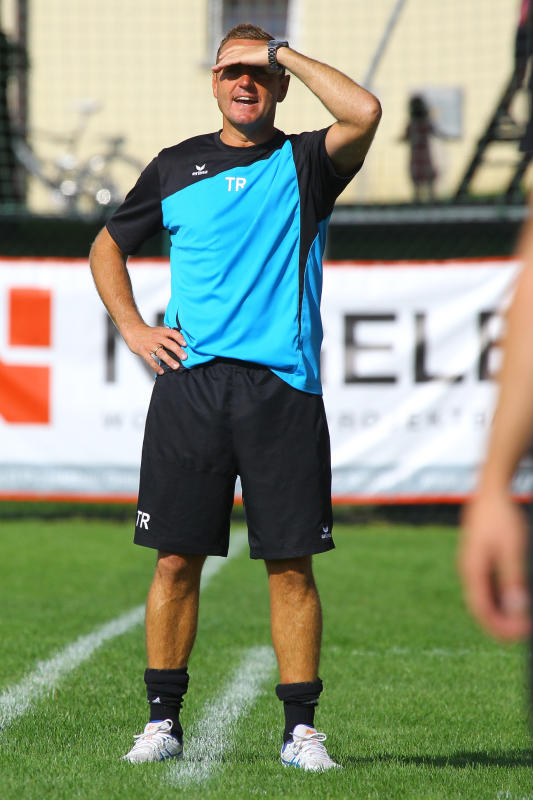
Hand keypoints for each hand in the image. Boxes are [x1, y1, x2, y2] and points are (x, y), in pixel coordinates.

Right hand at [122, 322, 186, 375]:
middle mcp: (157, 337)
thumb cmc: (148, 333)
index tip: (186, 344)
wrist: (133, 330)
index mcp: (162, 331)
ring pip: (161, 353)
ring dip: (169, 360)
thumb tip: (182, 344)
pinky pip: (150, 360)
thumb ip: (168, 336)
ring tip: (176, 366)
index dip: (180, 338)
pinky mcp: (143, 351)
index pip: (173, 333)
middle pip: (169, 344)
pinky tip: (161, 371)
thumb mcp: (159, 330)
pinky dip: (156, 366)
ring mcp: (150, 345)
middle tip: (185, 357)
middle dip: (178, 351)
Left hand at [212, 43, 274, 73]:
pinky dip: (223, 64)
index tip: (226, 59)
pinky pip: (230, 61)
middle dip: (224, 58)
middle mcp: (246, 50)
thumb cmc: (274, 62)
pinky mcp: (242, 57)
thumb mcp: (266, 65)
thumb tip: (266, 72)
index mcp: (251, 51)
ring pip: (228, 57)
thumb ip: (262, 68)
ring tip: (214, 68)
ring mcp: (243, 53)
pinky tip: (218, 67)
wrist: (276, 56)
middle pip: (231, 53)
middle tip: (218, 63)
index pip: (238, 52)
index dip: (231, 55)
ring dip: (220, 63)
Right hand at [459, 492, 530, 639]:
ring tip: (520, 622)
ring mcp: (471, 565)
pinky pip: (486, 586)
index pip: (481, 608)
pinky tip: (514, 602)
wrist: (491, 493)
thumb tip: (516, 609)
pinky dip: (499, 599)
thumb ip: (512, 580)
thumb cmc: (502, 518)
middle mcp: (468, 570)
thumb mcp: (512, 550)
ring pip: (482, 598)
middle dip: (499, 624)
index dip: (499, 626)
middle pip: (479, 606)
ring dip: (499, 613)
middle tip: (522, 635)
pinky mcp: (478, 560)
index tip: (519, 635)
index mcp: (472, 570)